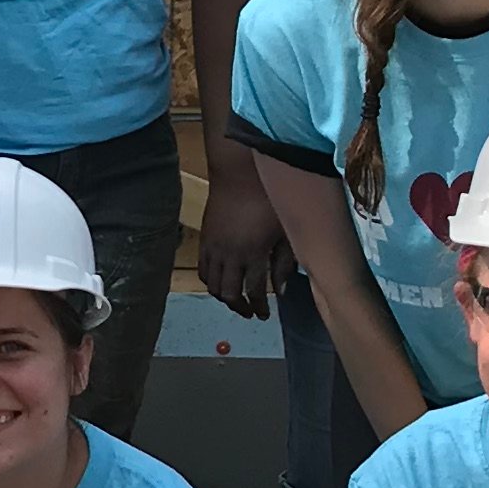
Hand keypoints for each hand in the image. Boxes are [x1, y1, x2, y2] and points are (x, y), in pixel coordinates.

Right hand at [196, 173, 288, 316]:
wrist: (240, 173)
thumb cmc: (269, 198)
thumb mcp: (284, 231)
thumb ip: (284, 262)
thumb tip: (280, 289)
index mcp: (253, 253)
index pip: (253, 291)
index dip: (259, 307)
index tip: (264, 314)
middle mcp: (230, 255)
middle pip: (230, 294)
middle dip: (240, 307)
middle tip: (250, 312)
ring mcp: (214, 248)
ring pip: (213, 285)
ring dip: (224, 297)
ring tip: (235, 299)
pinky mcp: (205, 240)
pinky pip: (203, 270)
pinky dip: (211, 281)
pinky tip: (222, 281)